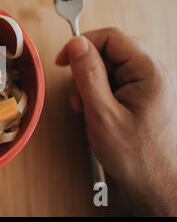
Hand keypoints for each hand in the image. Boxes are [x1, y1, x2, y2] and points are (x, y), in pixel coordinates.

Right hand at [56, 28, 176, 214]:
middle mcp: (155, 74)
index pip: (112, 37)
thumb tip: (78, 44)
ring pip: (111, 68)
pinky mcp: (146, 96)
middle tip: (78, 96)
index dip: (82, 44)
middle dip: (86, 71)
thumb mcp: (103, 114)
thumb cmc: (137, 156)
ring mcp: (151, 85)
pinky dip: (101, 94)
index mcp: (149, 73)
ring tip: (87, 109)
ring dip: (91, 85)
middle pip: (110, 53)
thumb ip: (89, 75)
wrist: (156, 184)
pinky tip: (97, 111)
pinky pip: (118, 83)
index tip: (64, 59)